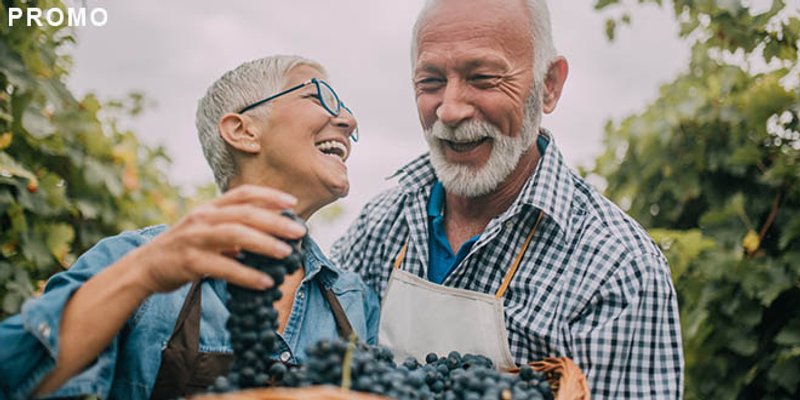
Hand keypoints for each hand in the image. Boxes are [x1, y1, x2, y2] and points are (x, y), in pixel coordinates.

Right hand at [132, 185, 306, 293]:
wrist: (144, 267)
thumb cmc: (183, 249)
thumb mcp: (206, 231)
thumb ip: (233, 229)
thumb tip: (269, 235)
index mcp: (209, 208)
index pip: (242, 194)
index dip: (269, 196)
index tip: (292, 203)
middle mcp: (203, 218)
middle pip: (244, 214)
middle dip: (275, 222)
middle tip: (299, 232)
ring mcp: (195, 238)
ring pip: (235, 236)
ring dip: (264, 244)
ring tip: (286, 254)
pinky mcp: (190, 262)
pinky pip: (224, 268)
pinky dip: (247, 275)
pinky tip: (265, 282)